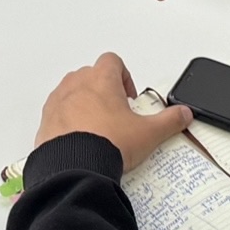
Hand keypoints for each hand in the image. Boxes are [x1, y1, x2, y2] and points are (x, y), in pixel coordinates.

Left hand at [33, 54, 189, 168]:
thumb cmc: (108, 144)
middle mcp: (76, 85)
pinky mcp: (45, 121)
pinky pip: (57, 114)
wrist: (75, 168)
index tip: (130, 98)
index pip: (112, 61)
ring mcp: (57, 102)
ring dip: (84, 105)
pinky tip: (81, 142)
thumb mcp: (147, 133)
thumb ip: (169, 121)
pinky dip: (68, 122)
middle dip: (104, 92)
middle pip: (91, 76)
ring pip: (71, 93)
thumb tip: (184, 114)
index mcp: (101, 79)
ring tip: (98, 130)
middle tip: (116, 115)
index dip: (124, 76)